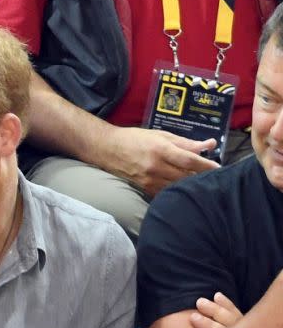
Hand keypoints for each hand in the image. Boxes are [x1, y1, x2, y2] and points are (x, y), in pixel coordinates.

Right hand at [103, 127, 218, 196]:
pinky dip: (177, 190)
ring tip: (201, 182)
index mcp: (161, 150)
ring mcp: (149, 180)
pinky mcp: (145, 188)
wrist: (108, 149)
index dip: (206, 165)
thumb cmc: (134, 138)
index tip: (219, 168)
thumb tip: (209, 144)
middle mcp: (155, 166)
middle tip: (214, 176)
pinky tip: (184, 188)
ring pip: (177, 187)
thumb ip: (185, 142)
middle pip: (186, 176)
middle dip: (201, 176)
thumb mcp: (161, 135)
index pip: (189, 160)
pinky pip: (166, 192)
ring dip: (191, 185)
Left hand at [190, 292, 242, 327]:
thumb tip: (216, 296)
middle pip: (229, 321)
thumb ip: (221, 316)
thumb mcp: (225, 327)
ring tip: (193, 316)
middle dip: (215, 310)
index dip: (226, 304)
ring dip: (207, 324)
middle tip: (199, 302)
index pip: (235, 314)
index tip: (216, 295)